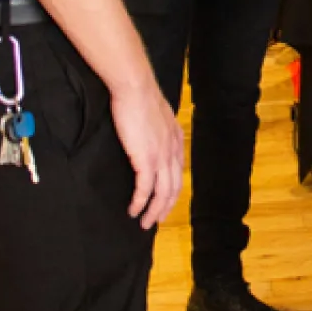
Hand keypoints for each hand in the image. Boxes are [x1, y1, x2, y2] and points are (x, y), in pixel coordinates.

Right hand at [110, 78, 184, 228]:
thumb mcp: (157, 114)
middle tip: (154, 220)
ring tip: (144, 222)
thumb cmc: (140, 96)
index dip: (172, 191)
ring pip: (162, 193)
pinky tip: (133, 209)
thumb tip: (150, 134)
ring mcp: (161, 156)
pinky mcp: (146, 159)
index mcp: (176, 140)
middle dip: (165, 208)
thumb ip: (157, 128)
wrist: (135, 87)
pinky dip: (139, 202)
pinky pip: (145, 188)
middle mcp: (173, 151)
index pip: (178, 172)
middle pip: (174, 188)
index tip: (163, 202)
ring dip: (153, 211)